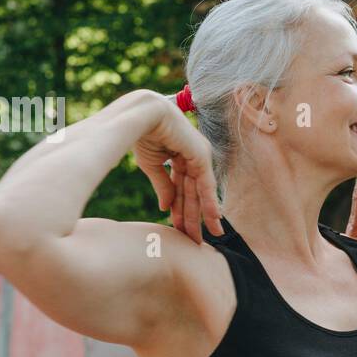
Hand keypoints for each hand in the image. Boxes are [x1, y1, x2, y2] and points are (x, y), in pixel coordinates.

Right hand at [131, 92, 223, 243]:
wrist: (142, 115)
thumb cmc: (144, 134)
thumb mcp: (152, 166)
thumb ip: (163, 186)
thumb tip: (165, 207)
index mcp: (180, 158)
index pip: (181, 189)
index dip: (179, 210)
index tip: (179, 230)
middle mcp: (193, 158)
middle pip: (192, 194)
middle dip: (192, 218)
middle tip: (194, 241)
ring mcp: (199, 156)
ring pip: (200, 193)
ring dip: (201, 216)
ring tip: (204, 238)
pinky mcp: (201, 156)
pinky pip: (207, 184)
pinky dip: (210, 202)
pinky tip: (214, 220)